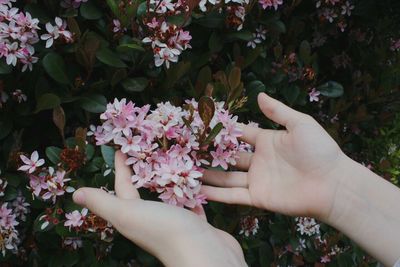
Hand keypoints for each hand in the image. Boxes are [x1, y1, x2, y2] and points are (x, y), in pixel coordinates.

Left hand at [73, 151, 246, 266]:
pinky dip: (191, 194)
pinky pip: (191, 204)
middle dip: (145, 171)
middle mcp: (152, 219)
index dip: (121, 168)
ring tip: (173, 161)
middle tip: (150, 149)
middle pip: (145, 192)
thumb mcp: (127, 213)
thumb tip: (76, 195)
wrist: (203, 254)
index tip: (121, 149)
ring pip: (169, 197)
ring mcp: (176, 222)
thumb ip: (103, 203)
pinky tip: (195, 184)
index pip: (123, 187)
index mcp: (133, 215)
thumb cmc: (164, 230)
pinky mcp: (196, 224)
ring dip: (169, 182)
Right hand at [201, 93, 345, 219]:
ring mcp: (257, 180)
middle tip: (187, 151)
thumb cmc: (319, 150)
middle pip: (228, 157)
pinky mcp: (257, 197)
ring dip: (208, 175)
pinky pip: (232, 196)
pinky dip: (216, 195)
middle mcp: (258, 161)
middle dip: (209, 155)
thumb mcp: (299, 123)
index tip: (201, 127)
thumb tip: (259, 95)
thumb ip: (277, 111)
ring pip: (226, 178)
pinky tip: (198, 190)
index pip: (239, 134)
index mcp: (266, 141)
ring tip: (186, 170)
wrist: (333, 184)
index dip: (222, 132)